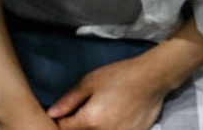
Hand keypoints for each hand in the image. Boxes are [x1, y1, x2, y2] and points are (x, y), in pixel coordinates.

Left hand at [47, 57, 166, 129]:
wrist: (151, 79)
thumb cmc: (117, 77)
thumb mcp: (88, 83)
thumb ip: (69, 100)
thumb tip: (51, 113)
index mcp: (90, 121)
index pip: (64, 129)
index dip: (59, 121)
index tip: (62, 113)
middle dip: (75, 126)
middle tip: (79, 111)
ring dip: (91, 128)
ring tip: (96, 113)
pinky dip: (107, 129)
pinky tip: (111, 117)